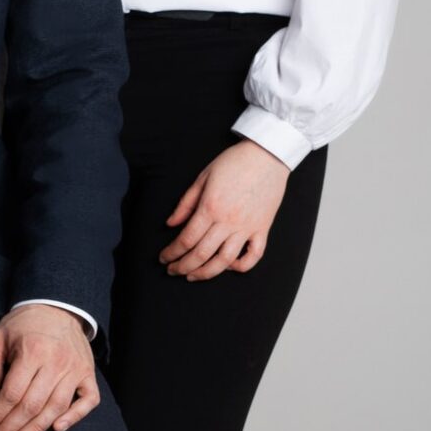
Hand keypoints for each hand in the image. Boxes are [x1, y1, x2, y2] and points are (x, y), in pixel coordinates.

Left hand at [0, 304, 98, 430]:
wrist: (56, 307)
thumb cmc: (22, 325)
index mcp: (32, 351)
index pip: (12, 393)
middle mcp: (57, 361)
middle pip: (32, 405)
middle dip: (10, 428)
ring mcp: (76, 368)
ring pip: (56, 407)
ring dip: (36, 429)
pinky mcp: (88, 373)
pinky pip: (89, 401)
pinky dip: (75, 417)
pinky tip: (57, 429)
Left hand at [160, 141, 290, 279]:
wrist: (267, 155)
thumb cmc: (234, 162)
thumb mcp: (202, 177)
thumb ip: (185, 203)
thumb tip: (170, 224)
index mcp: (210, 207)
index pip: (186, 239)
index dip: (172, 253)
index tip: (164, 258)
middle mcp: (228, 221)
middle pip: (201, 254)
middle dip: (183, 266)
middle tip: (173, 270)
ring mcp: (247, 227)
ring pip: (225, 261)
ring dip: (206, 273)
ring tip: (193, 275)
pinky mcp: (263, 228)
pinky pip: (254, 256)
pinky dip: (241, 266)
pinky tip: (229, 266)